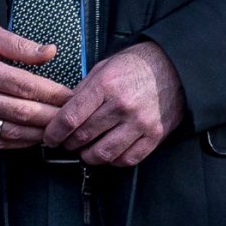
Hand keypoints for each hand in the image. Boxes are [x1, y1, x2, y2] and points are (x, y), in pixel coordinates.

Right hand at [0, 24, 65, 148]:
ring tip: (57, 130)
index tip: (70, 96)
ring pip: (12, 131)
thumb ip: (21, 45)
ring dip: (38, 134)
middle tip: (70, 116)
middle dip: (52, 117)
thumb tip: (50, 52)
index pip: (27, 86)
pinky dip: (18, 143)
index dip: (54, 94)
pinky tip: (32, 138)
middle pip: (23, 112)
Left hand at [47, 41, 183, 165]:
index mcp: (106, 85)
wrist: (175, 66)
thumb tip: (63, 111)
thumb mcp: (104, 67)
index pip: (70, 118)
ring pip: (103, 153)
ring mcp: (140, 122)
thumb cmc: (138, 65)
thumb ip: (83, 91)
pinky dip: (112, 160)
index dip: (54, 133)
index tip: (50, 138)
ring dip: (88, 156)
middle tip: (66, 142)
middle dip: (68, 144)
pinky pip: (127, 159)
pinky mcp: (155, 135)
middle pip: (83, 137)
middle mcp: (122, 105)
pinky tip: (108, 152)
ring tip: (85, 150)